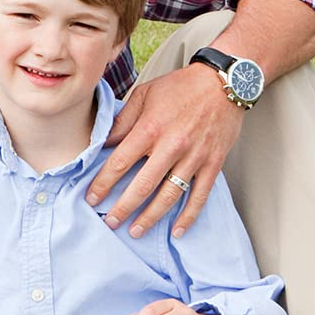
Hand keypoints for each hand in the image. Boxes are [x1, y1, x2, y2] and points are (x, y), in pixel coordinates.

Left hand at [85, 64, 243, 237]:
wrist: (223, 83)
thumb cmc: (179, 87)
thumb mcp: (143, 95)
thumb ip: (122, 121)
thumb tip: (102, 142)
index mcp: (150, 129)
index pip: (120, 162)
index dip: (103, 183)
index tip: (91, 198)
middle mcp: (171, 146)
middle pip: (143, 185)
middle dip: (124, 207)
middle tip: (110, 223)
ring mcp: (195, 157)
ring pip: (170, 195)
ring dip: (151, 216)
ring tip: (135, 231)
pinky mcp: (213, 163)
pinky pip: (200, 195)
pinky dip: (189, 215)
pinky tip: (176, 230)